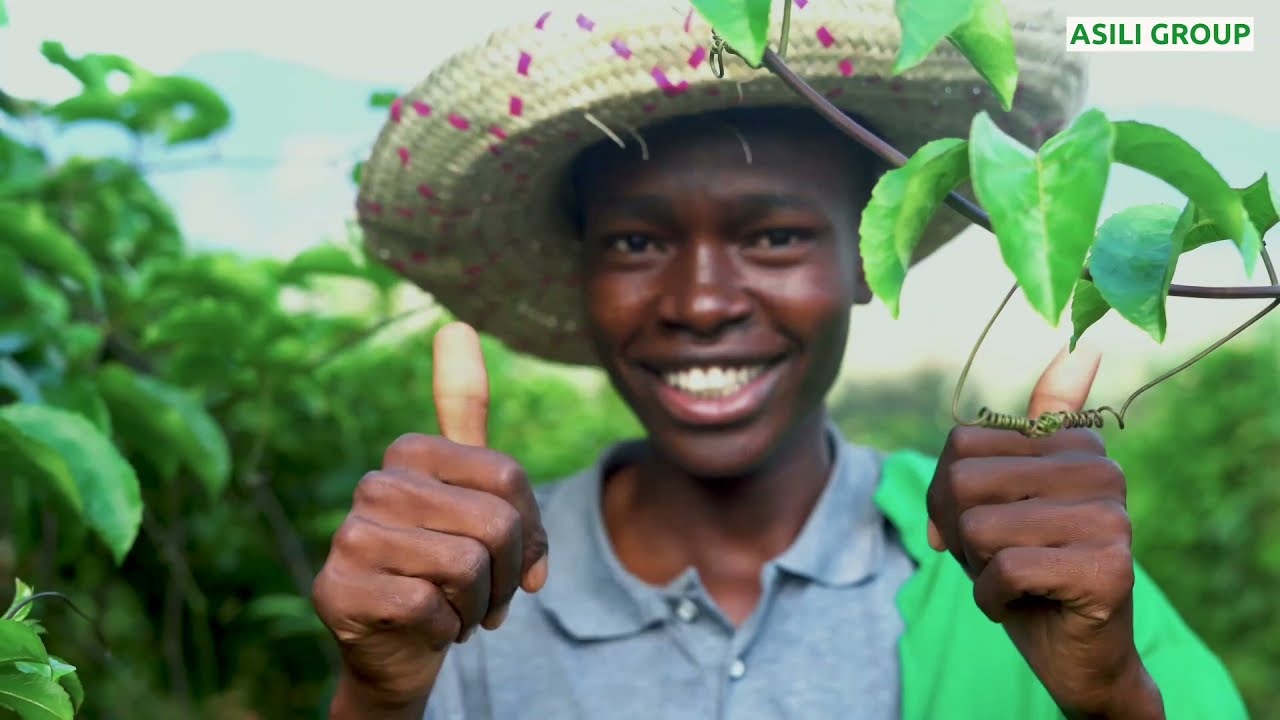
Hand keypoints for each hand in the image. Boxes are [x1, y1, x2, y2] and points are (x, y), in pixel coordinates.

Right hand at [312, 322, 549, 715]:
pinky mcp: (337, 590)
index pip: (509, 478)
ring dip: (478, 605)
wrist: (401, 645)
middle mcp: (374, 484)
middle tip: (483, 593)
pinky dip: (445, 629)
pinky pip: (432, 607)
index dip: (529, 531)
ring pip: (466, 566)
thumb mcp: (475, 492)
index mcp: (411, 452)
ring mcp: (350, 537)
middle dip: (507, 575)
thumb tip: (457, 324)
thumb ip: (470, 415)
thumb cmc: (447, 565)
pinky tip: (423, 627)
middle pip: (495, 522)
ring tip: (454, 607)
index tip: (511, 555)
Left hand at [926, 345, 1163, 718]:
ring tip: (1016, 581)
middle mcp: (1103, 470)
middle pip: (963, 482)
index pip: (960, 446)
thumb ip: (1027, 430)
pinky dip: (994, 598)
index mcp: (1075, 444)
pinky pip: (1006, 569)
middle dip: (958, 534)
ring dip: (977, 570)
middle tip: (997, 560)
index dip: (948, 498)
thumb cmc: (1028, 570)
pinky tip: (1025, 605)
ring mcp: (1113, 518)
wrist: (1075, 655)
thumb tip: (1084, 349)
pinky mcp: (1110, 568)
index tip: (985, 527)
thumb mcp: (1007, 496)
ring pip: (981, 528)